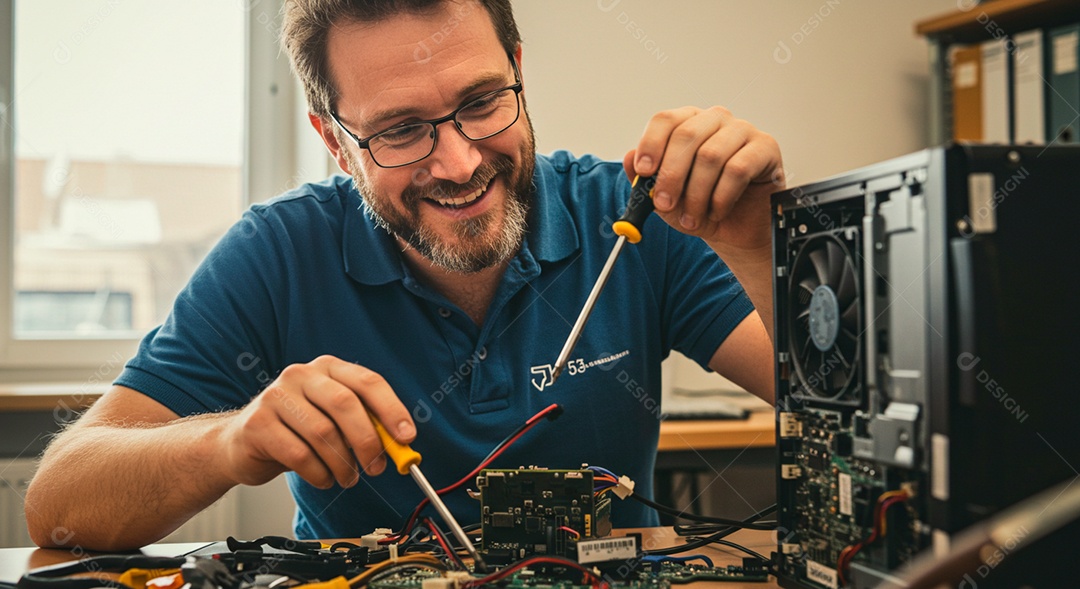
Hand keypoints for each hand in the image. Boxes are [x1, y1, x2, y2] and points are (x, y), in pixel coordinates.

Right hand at [219, 355, 413, 488]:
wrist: (240, 444)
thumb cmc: (296, 432)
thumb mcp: (334, 421)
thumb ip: (365, 425)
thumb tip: (400, 443)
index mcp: (327, 368)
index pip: (367, 382)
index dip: (392, 409)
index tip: (407, 437)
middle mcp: (301, 375)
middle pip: (345, 404)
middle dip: (368, 441)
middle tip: (377, 467)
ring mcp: (276, 397)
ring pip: (323, 433)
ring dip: (343, 465)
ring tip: (347, 477)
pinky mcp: (258, 424)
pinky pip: (300, 455)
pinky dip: (319, 474)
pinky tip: (323, 479)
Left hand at [622, 106, 783, 252]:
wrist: (736, 229)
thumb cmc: (700, 206)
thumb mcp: (665, 198)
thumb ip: (644, 180)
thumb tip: (628, 158)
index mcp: (688, 123)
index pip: (665, 120)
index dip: (651, 144)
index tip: (643, 171)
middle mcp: (714, 120)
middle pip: (686, 136)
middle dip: (671, 176)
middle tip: (663, 205)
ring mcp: (742, 130)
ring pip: (710, 155)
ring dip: (696, 194)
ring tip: (691, 218)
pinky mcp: (765, 147)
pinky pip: (738, 169)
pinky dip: (721, 197)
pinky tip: (716, 211)